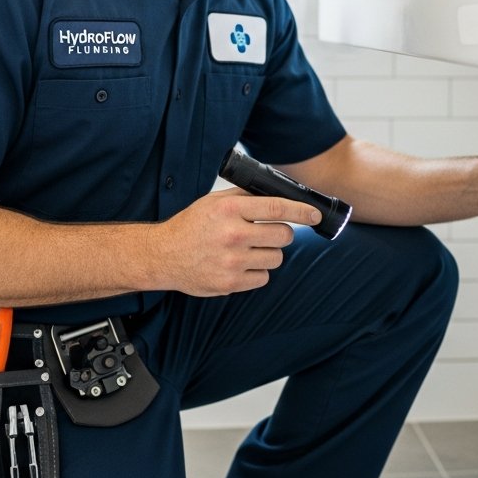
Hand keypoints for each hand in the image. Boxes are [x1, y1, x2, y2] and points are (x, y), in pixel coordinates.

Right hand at [151, 188, 320, 296]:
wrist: (163, 255)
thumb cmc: (192, 225)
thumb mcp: (214, 202)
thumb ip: (245, 197)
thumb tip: (280, 194)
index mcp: (230, 209)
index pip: (278, 208)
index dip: (302, 212)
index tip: (315, 215)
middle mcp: (233, 234)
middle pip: (284, 235)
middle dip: (282, 234)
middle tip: (269, 234)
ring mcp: (232, 261)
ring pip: (277, 258)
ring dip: (269, 253)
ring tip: (249, 250)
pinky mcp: (230, 283)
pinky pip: (263, 277)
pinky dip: (257, 271)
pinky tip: (240, 264)